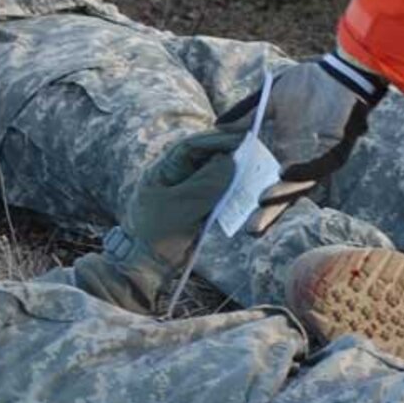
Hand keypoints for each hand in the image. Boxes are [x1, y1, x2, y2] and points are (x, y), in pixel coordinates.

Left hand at [123, 128, 244, 265]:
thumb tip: (231, 161)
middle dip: (229, 152)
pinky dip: (231, 190)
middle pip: (207, 155)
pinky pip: (218, 191)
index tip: (244, 138)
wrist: (149, 265)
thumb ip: (206, 183)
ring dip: (233, 171)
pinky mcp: (198, 205)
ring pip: (215, 172)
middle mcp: (177, 174)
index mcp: (165, 167)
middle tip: (254, 149)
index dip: (219, 139)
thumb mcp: (182, 206)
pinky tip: (246, 189)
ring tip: (254, 168)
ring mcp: (188, 189)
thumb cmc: (157, 234)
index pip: (194, 145)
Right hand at [216, 52, 387, 233]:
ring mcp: (320, 157)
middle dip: (269, 212)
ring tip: (261, 203)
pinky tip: (284, 175)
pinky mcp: (335, 149)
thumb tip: (218, 127)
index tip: (237, 215)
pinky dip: (302, 171)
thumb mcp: (270, 99)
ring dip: (283, 195)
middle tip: (251, 229)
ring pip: (301, 185)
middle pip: (285, 193)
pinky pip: (318, 165)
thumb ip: (247, 114)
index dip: (256, 200)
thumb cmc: (309, 83)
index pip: (270, 182)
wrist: (341, 71)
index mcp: (288, 152)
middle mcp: (303, 161)